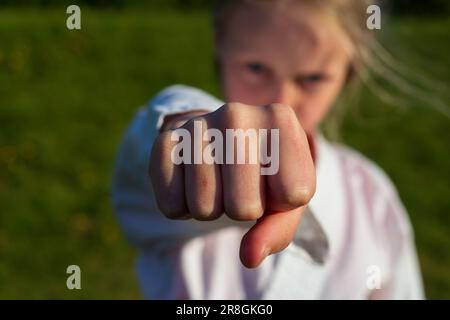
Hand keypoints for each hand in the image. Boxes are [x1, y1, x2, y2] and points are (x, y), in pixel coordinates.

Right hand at [149, 102, 315, 267]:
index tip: (273, 180)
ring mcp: (197, 124)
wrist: (222, 138)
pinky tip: (191, 182)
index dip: (281, 201)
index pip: (291, 195)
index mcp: (281, 120)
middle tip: (240, 185)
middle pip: (243, 208)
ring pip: (204, 208)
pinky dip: (182, 209)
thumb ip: (277, 230)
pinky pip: (171, 206)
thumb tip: (249, 256)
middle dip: (242, 209)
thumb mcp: (285, 198)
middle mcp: (237, 114)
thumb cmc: (261, 172)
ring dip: (211, 209)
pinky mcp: (165, 141)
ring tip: (217, 182)